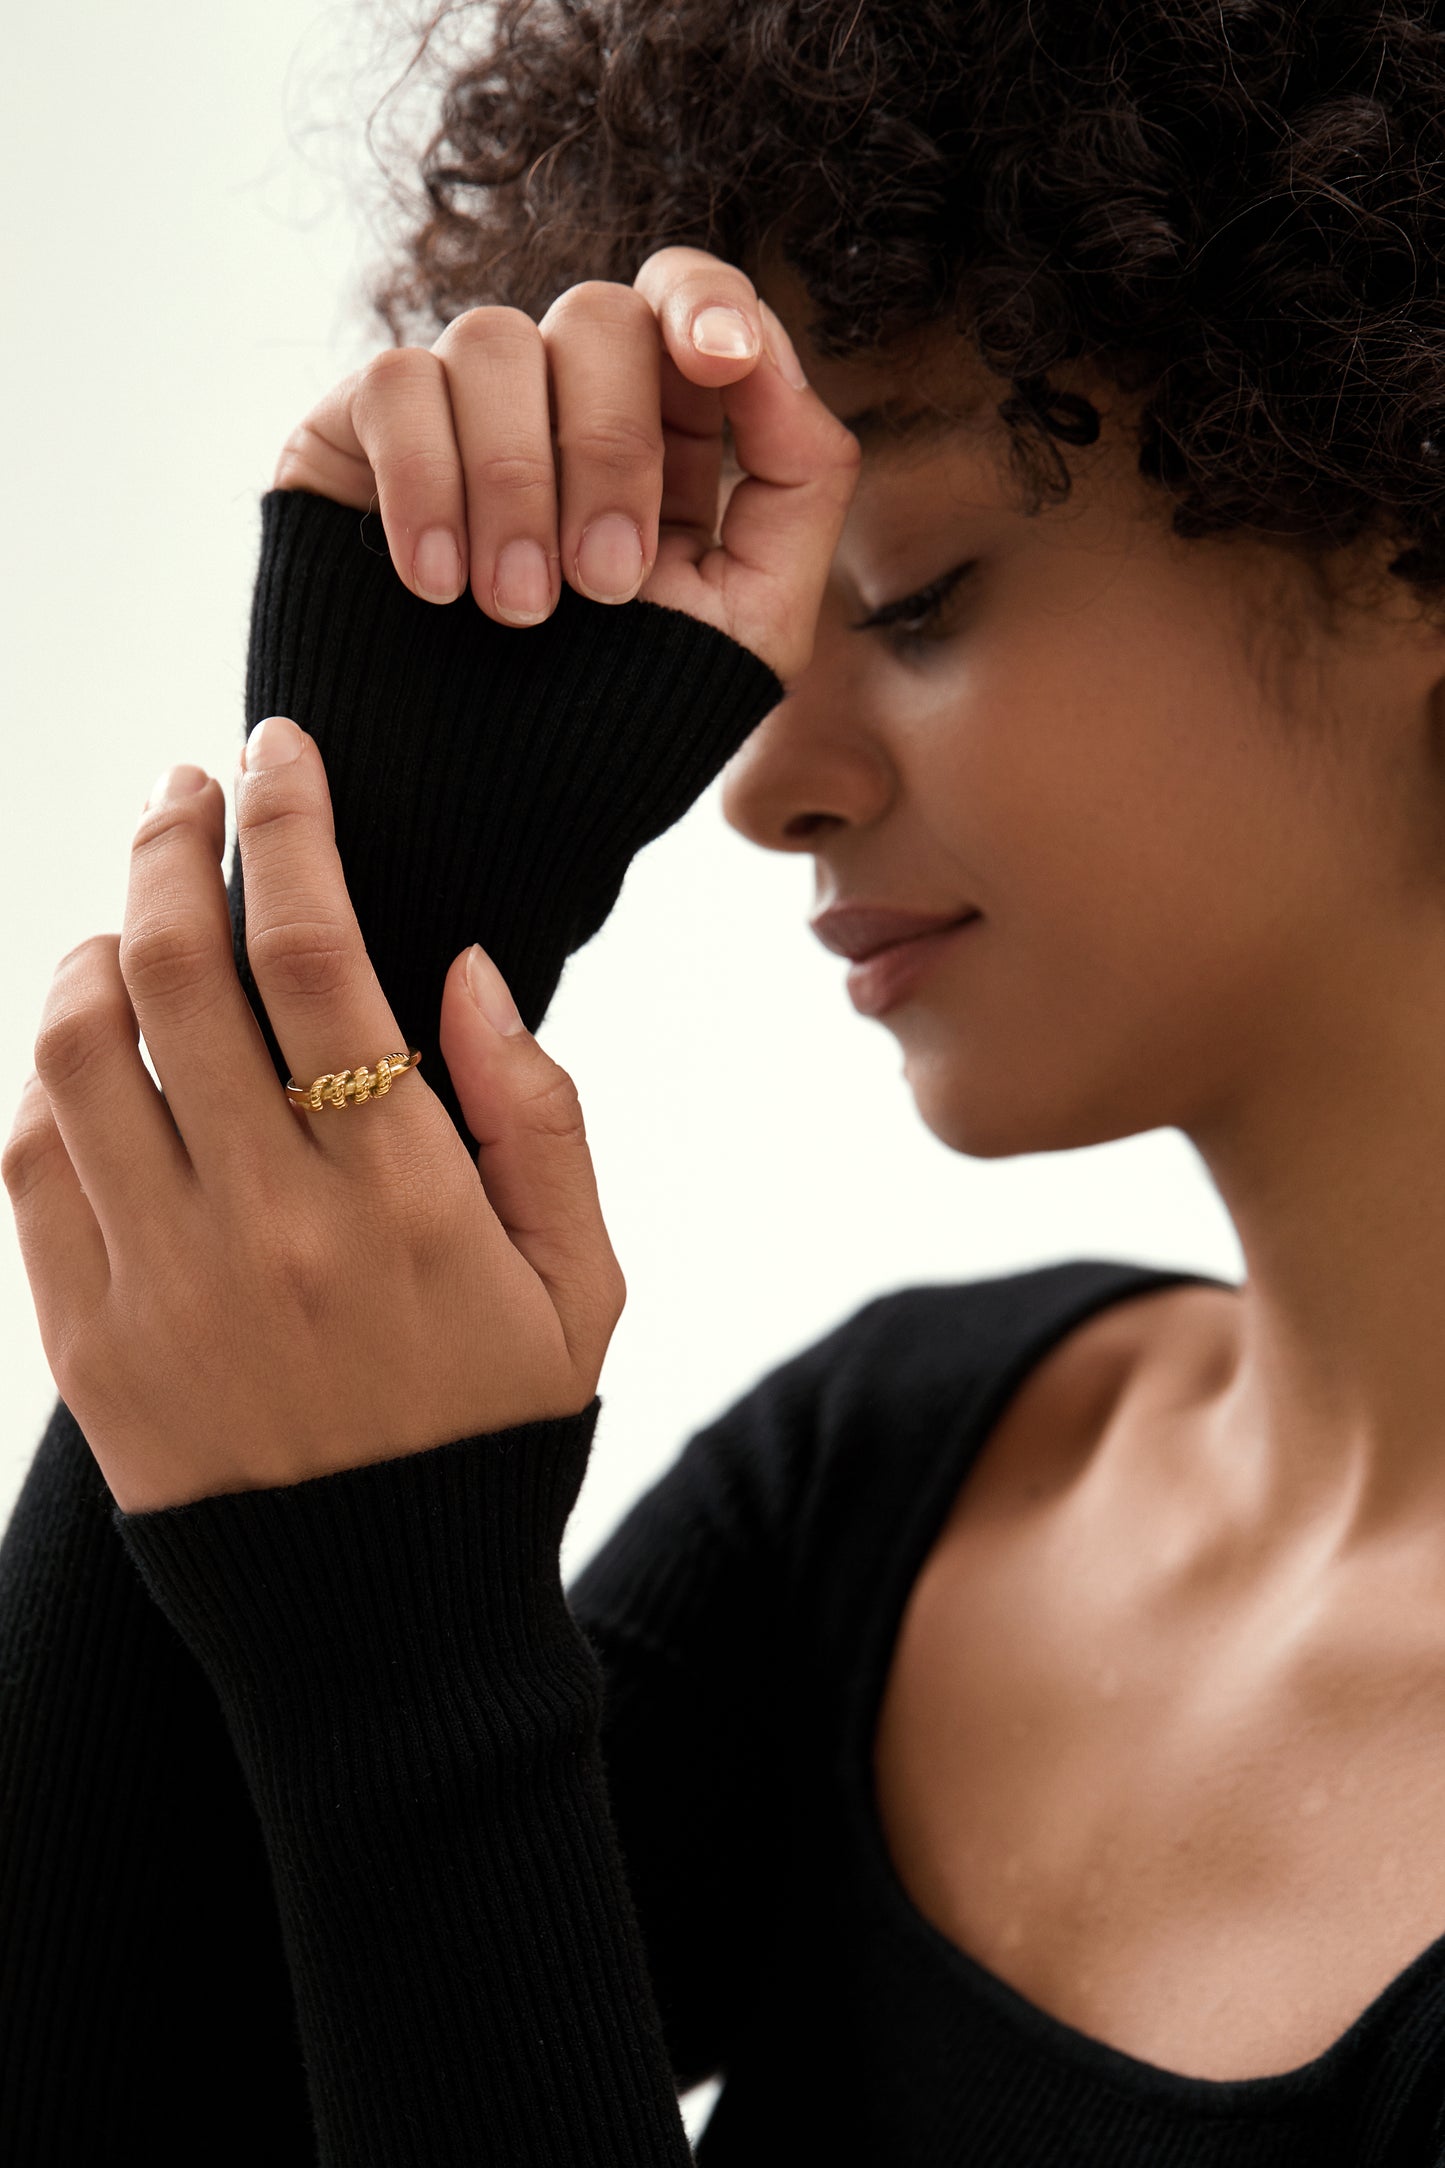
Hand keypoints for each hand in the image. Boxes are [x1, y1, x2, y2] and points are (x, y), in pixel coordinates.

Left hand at [2, 725, 625, 1514]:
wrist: (380, 1633)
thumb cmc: (492, 1437)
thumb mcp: (578, 1284)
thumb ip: (539, 1114)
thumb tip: (459, 965)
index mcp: (403, 1202)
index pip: (320, 957)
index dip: (291, 824)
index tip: (279, 752)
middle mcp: (268, 1228)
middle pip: (175, 971)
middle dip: (172, 842)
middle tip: (186, 789)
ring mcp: (159, 1285)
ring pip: (76, 1053)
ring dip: (95, 949)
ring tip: (131, 920)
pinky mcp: (87, 1342)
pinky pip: (32, 1165)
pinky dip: (49, 1077)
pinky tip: (93, 1053)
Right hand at [270, 246, 860, 686]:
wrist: (468, 815)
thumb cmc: (616, 726)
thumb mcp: (752, 627)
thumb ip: (800, 480)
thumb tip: (761, 353)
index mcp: (665, 434)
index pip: (686, 300)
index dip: (706, 300)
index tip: (721, 360)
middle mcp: (560, 404)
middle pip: (599, 317)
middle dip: (611, 447)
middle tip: (604, 585)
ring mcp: (460, 410)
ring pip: (493, 340)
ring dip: (516, 482)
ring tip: (518, 612)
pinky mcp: (358, 435)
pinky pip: (396, 385)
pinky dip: (426, 483)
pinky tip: (437, 584)